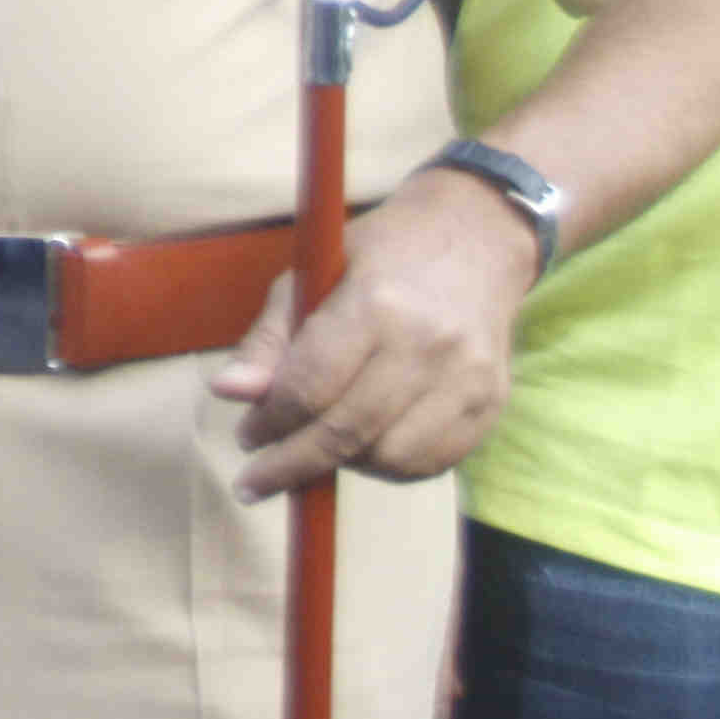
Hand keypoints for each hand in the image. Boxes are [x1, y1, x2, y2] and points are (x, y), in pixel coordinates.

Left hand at [213, 172, 538, 498]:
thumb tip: (228, 393)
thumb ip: (269, 339)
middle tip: (257, 479)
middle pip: (348, 430)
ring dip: (343, 465)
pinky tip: (362, 450)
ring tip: (317, 449)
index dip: (271, 422)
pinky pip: (432, 462)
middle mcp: (428, 345)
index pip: (311, 386)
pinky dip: (389, 467)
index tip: (246, 439)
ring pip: (391, 457)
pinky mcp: (491, 403)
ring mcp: (468, 378)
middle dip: (293, 464)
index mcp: (375, 304)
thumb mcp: (310, 275)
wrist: (476, 238)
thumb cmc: (378, 255)